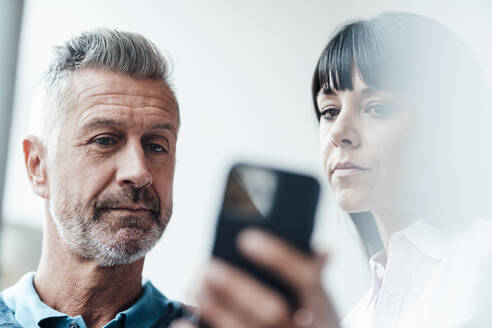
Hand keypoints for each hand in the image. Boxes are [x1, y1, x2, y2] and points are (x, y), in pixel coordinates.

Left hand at [193, 229, 339, 327]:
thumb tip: (321, 247)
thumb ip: (314, 274)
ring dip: (215, 309)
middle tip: (207, 267)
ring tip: (194, 286)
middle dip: (237, 287)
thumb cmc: (311, 325)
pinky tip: (182, 321)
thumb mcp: (320, 304)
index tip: (246, 237)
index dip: (279, 258)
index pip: (307, 279)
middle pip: (273, 311)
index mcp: (323, 309)